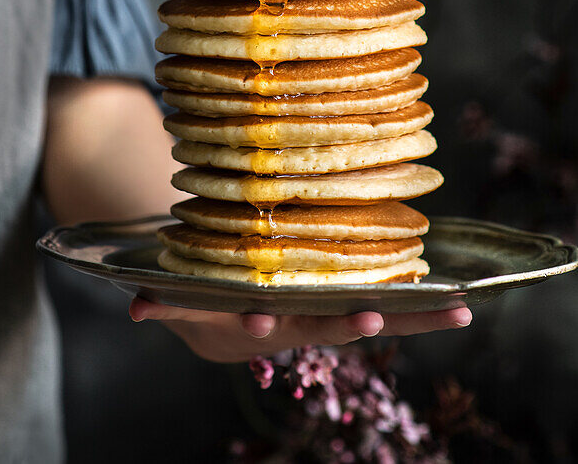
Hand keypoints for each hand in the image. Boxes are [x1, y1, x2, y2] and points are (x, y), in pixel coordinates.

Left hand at [129, 297, 471, 361]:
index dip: (401, 316)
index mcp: (316, 313)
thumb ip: (378, 286)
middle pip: (320, 325)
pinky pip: (178, 311)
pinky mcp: (197, 315)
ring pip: (251, 323)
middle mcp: (284, 323)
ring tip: (258, 320)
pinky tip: (138, 306)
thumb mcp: (315, 280)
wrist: (204, 303)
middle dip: (342, 320)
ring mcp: (239, 320)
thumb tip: (466, 300)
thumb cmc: (271, 282)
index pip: (364, 313)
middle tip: (369, 314)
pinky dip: (157, 307)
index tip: (440, 307)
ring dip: (254, 323)